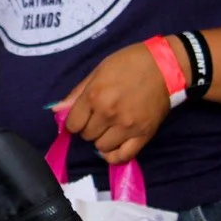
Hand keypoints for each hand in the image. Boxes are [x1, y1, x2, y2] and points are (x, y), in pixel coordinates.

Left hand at [58, 40, 178, 164]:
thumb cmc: (129, 63)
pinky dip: (114, 156)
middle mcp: (108, 113)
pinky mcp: (144, 134)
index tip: (82, 117)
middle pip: (86, 136)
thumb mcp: (98, 70)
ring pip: (101, 147)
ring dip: (101, 140)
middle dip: (88, 128)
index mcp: (95, 95)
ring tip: (108, 129)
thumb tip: (56, 110)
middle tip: (98, 119)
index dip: (75, 122)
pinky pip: (123, 156)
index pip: (73, 124)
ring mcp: (127, 126)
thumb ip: (77, 93)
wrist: (165, 66)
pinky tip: (113, 147)